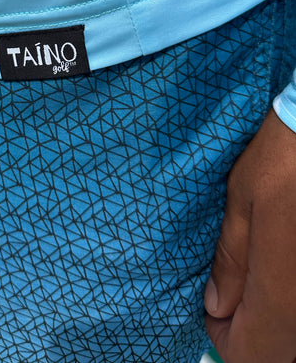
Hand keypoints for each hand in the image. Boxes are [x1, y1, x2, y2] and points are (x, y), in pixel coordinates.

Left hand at [205, 109, 295, 362]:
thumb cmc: (285, 156)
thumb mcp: (243, 199)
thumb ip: (232, 260)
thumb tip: (216, 306)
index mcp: (284, 291)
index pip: (250, 353)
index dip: (222, 336)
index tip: (210, 304)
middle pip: (279, 350)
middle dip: (249, 333)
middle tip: (228, 294)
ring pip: (294, 334)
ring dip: (271, 320)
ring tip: (251, 281)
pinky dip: (289, 305)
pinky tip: (275, 267)